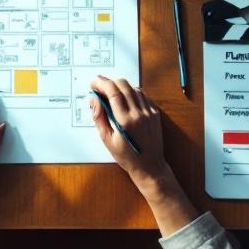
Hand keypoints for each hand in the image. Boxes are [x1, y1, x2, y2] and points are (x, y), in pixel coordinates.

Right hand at [90, 75, 197, 236]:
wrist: (150, 166)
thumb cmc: (127, 157)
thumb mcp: (107, 140)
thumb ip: (99, 117)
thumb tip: (93, 100)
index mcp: (125, 121)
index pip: (113, 92)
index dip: (101, 83)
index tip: (93, 82)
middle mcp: (139, 114)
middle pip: (123, 85)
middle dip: (109, 82)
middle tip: (99, 87)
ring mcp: (149, 112)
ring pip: (134, 88)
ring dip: (121, 86)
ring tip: (111, 93)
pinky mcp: (154, 113)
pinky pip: (143, 95)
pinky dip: (132, 92)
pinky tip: (125, 98)